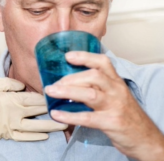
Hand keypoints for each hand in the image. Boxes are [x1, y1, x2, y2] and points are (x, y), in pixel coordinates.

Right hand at [0, 77, 66, 140]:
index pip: (36, 98)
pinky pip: (24, 137)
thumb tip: (23, 86)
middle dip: (54, 111)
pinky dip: (36, 137)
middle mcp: (14, 114)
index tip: (61, 95)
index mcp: (12, 99)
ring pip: (36, 127)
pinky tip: (45, 136)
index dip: (49, 97)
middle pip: (39, 112)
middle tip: (70, 109)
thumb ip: (9, 84)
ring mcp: (11, 126)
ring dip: (51, 126)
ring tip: (64, 125)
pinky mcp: (6, 134)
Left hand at [45, 51, 163, 160]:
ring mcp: (115, 107)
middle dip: (70, 78)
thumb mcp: (116, 96)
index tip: (68, 56)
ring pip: (90, 94)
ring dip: (67, 91)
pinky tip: (56, 114)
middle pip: (93, 76)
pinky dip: (69, 115)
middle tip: (53, 84)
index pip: (103, 62)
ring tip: (50, 92)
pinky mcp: (111, 123)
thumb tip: (67, 83)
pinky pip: (87, 118)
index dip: (85, 57)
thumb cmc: (125, 115)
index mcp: (117, 82)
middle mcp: (117, 91)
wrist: (146, 139)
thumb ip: (98, 87)